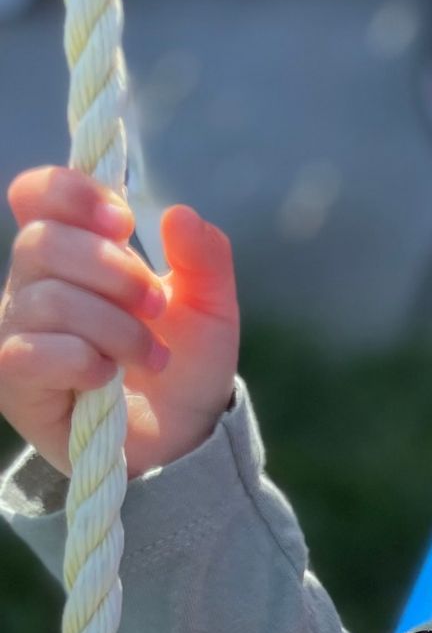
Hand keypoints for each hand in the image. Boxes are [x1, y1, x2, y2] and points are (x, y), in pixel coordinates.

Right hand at [0, 165, 239, 476]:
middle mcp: (33, 285)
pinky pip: (31, 352)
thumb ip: (204, 259)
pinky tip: (108, 378)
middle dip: (114, 272)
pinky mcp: (14, 381)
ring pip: (49, 300)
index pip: (38, 195)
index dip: (72, 193)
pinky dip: (83, 361)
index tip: (125, 221)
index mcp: (72, 253)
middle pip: (43, 242)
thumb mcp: (210, 310)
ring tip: (150, 356)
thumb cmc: (184, 366)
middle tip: (155, 306)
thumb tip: (180, 214)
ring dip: (115, 328)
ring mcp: (18, 332)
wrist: (183, 439)